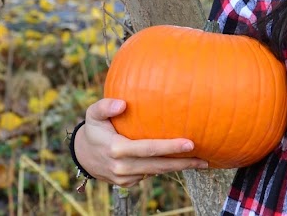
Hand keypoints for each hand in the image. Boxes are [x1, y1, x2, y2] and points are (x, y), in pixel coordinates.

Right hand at [74, 98, 208, 186]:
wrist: (82, 155)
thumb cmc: (94, 128)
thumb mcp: (93, 114)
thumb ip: (105, 106)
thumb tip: (122, 103)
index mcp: (116, 149)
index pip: (148, 149)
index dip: (169, 147)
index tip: (190, 144)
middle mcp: (121, 166)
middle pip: (157, 166)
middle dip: (182, 163)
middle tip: (204, 159)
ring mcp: (124, 177)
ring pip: (156, 173)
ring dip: (177, 167)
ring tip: (200, 162)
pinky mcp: (127, 183)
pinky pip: (149, 175)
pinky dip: (164, 169)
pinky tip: (179, 161)